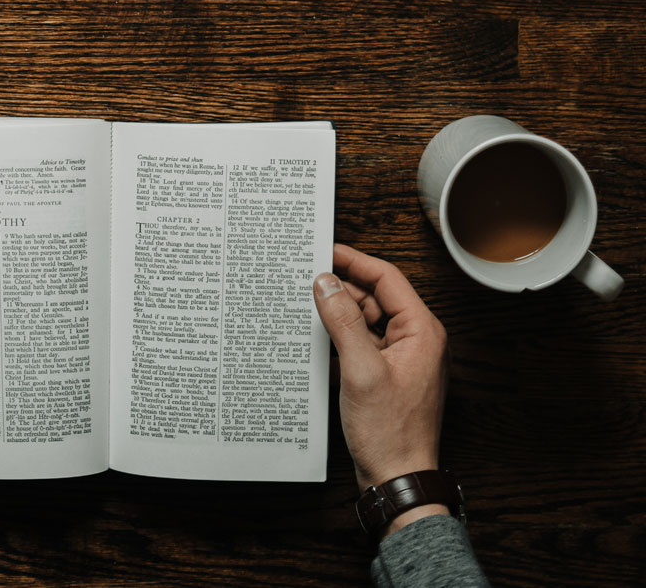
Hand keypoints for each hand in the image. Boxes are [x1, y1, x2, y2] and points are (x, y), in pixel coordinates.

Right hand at [313, 243, 449, 535]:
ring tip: (308, 306)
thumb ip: (343, 321)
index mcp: (421, 331)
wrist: (397, 479)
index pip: (387, 278)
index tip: (325, 250)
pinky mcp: (387, 373)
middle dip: (342, 287)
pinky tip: (319, 335)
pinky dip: (342, 334)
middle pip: (376, 296)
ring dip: (340, 312)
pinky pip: (364, 340)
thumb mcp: (360, 369)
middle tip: (307, 279)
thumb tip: (326, 283)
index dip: (354, 260)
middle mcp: (416, 339)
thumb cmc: (390, 433)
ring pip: (367, 318)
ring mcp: (402, 357)